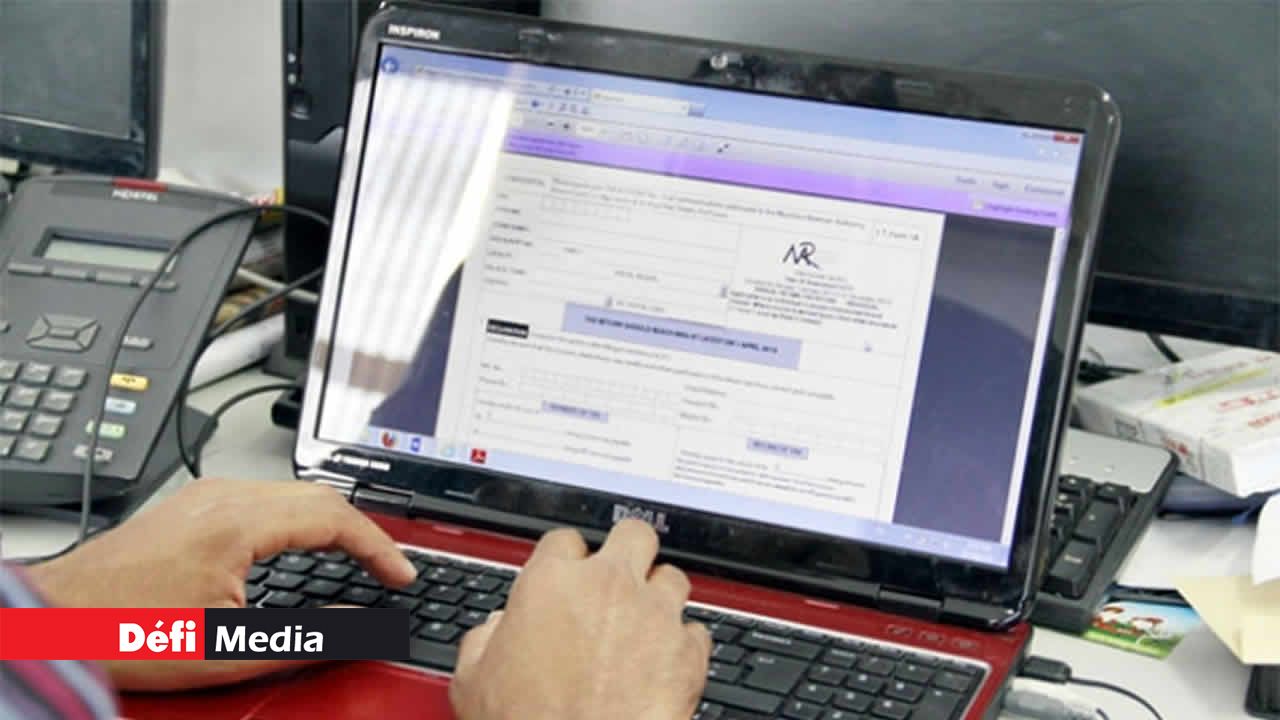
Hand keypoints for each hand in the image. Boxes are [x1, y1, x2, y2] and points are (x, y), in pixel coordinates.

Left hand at [27, 477, 416, 690]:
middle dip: (363, 531)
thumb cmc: (125, 631)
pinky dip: (299, 519)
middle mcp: (224, 496)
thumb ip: (310, 634)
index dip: (380, 547)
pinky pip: (265, 497)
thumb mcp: (230, 647)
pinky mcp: (192, 505)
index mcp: (239, 522)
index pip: (335, 518)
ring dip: (331, 523)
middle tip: (388, 568)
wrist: (54, 618)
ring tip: (355, 559)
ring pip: (293, 493)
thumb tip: (362, 626)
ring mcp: (206, 496)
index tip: (402, 574)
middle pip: (320, 496)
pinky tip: (301, 547)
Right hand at [449, 520, 710, 719]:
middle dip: (628, 552)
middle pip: (633, 534)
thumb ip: (484, 640)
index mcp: (551, 582)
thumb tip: (494, 630)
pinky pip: (697, 630)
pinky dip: (684, 644)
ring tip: (646, 623)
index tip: (566, 579)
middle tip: (620, 578)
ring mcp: (654, 615)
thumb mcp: (472, 682)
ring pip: (673, 577)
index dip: (565, 561)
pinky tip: (667, 661)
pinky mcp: (688, 652)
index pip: (564, 541)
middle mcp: (608, 586)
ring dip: (660, 597)